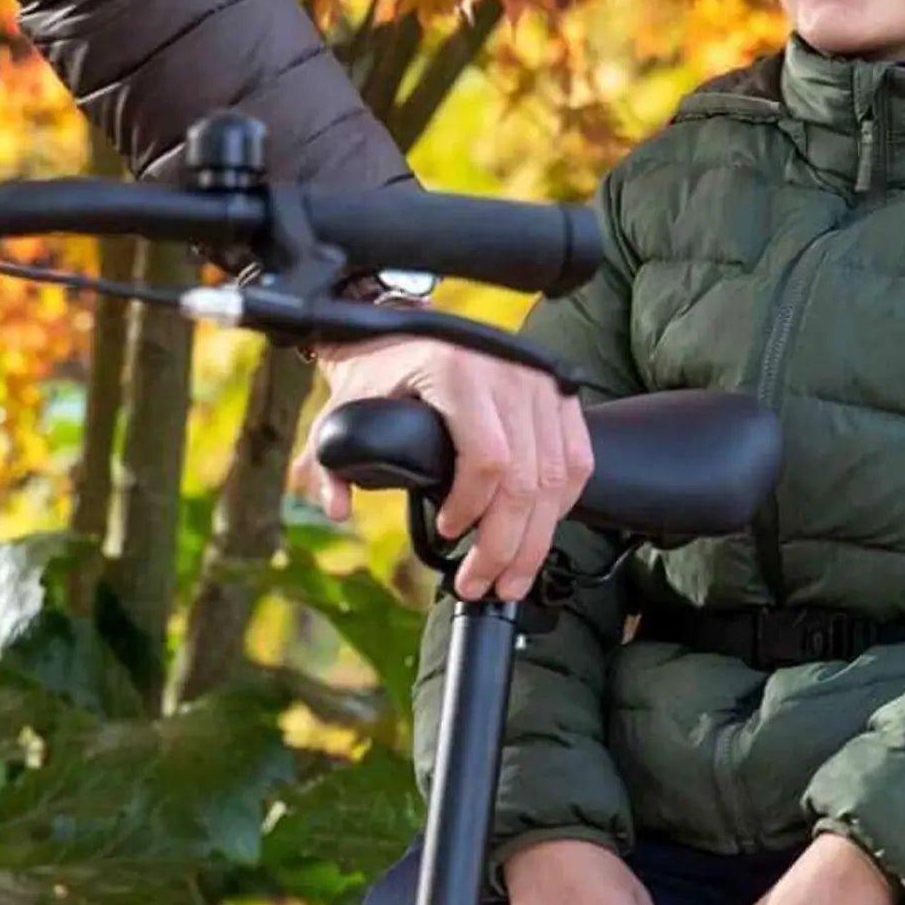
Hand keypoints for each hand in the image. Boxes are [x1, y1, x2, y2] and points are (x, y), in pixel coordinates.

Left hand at [293, 337, 591, 600]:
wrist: (404, 321)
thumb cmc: (376, 363)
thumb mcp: (343, 405)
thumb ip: (329, 460)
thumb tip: (335, 509)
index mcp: (456, 371)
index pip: (486, 457)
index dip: (472, 507)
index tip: (446, 532)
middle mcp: (507, 373)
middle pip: (528, 477)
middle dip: (506, 544)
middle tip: (482, 582)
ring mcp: (538, 380)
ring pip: (558, 475)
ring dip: (537, 537)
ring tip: (511, 576)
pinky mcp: (556, 391)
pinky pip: (575, 457)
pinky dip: (561, 503)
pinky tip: (538, 533)